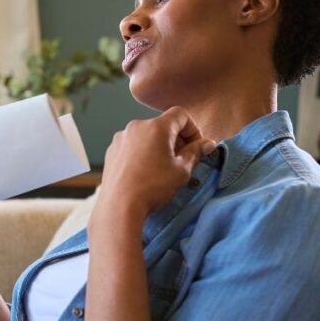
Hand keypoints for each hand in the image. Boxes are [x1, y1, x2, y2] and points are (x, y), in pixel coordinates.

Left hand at [91, 107, 215, 227]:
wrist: (119, 206)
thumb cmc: (153, 187)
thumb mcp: (182, 170)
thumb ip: (196, 152)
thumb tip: (207, 143)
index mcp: (156, 127)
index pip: (180, 114)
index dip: (192, 129)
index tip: (196, 147)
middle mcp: (136, 126)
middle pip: (162, 125)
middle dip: (176, 139)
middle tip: (182, 160)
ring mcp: (121, 138)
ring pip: (146, 136)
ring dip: (158, 146)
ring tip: (162, 169)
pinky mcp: (111, 151)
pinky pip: (132, 145)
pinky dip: (142, 153)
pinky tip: (144, 172)